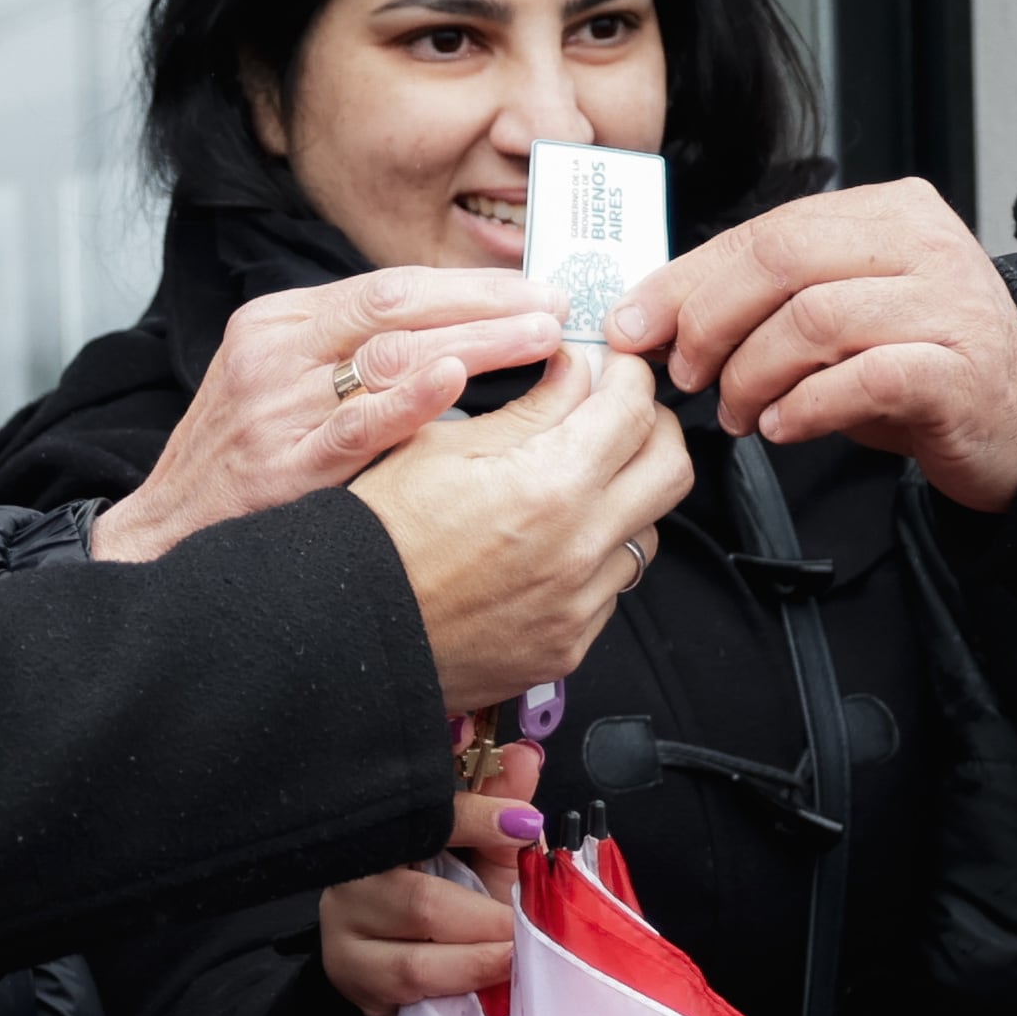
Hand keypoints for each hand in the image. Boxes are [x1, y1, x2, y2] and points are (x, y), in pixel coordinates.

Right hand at [92, 267, 562, 562]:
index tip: (534, 290)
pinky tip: (457, 381)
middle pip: (397, 307)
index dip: (470, 286)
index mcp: (279, 324)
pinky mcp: (284, 465)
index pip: (389, 287)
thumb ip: (352, 358)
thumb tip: (457, 335)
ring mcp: (278, 409)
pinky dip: (408, 399)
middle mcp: (277, 354)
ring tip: (540, 338)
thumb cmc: (239, 467)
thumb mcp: (283, 387)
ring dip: (474, 341)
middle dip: (487, 303)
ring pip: (387, 354)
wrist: (164, 541)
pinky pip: (355, 425)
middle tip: (559, 310)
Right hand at [318, 745, 544, 1015]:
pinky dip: (456, 989)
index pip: (425, 814)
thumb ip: (502, 805)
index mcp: (384, 826)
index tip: (525, 826)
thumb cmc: (457, 897)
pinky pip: (407, 994)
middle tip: (526, 926)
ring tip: (514, 957)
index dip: (476, 818)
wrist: (413, 961)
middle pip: (420, 900)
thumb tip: (524, 755)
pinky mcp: (351, 980)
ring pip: (414, 958)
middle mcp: (351, 873)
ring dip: (476, 962)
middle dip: (486, 919)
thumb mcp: (485, 850)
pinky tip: (485, 984)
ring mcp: (342, 931)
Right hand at [349, 348, 690, 710]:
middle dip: (655, 429)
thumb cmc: (377, 537)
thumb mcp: (441, 445)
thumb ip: (528, 407)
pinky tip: (549, 544)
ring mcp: (578, 605)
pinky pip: (611, 591)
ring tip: (576, 483)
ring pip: (647, 534)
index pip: (634, 411)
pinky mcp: (567, 646)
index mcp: (549, 486)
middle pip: (672, 470)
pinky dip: (594, 558)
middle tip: (622, 414)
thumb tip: (574, 372)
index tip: (618, 368)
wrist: (344, 630)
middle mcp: (577, 549)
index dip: (632, 376)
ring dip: (626, 498)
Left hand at [608, 180, 1016, 509]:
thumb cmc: (919, 365)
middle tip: (685, 375)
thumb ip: (768, 299)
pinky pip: (861, 377)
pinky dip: (805, 406)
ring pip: (813, 319)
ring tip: (738, 414)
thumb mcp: (839, 314)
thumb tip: (657, 313)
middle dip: (709, 322)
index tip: (635, 323)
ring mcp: (947, 303)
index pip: (765, 230)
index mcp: (887, 211)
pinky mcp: (960, 370)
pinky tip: (783, 427)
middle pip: (781, 261)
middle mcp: (922, 243)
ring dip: (752, 374)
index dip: (686, 279)